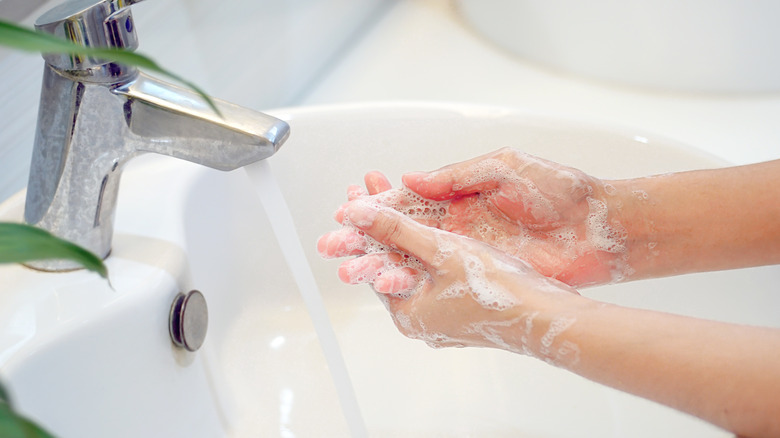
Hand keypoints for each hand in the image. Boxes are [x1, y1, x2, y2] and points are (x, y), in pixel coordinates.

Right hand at [320, 148, 633, 290]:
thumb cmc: (560, 192)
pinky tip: (386, 283)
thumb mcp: (503, 168)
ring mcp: (470, 255)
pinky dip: (411, 283)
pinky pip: (440, 282)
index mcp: (462, 195)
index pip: (408, 202)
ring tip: (349, 268)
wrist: (601, 228)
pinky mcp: (483, 277)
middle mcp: (460, 227)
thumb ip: (456, 175)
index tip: (346, 209)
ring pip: (414, 261)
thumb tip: (411, 179)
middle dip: (367, 238)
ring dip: (380, 263)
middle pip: (403, 234)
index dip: (376, 206)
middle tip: (333, 244)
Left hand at [333, 199, 581, 362]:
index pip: (375, 259)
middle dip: (381, 221)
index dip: (365, 222)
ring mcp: (445, 316)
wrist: (549, 318)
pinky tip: (429, 221)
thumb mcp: (440, 252)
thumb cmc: (497, 291)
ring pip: (416, 263)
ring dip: (404, 228)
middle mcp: (423, 319)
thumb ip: (396, 230)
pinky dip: (429, 242)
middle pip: (393, 261)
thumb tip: (355, 214)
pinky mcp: (465, 307)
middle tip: (367, 189)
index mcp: (409, 313)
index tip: (355, 194)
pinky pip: (438, 270)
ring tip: (391, 195)